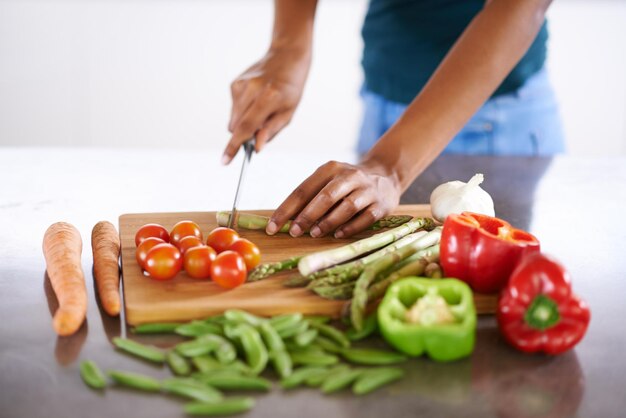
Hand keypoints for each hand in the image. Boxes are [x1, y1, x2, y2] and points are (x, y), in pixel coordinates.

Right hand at [223, 47, 310, 163]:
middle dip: (243, 135)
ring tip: (261, 109)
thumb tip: (257, 148)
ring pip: (233, 119)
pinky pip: (234, 108)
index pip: (246, 127)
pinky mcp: (234, 83)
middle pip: (236, 126)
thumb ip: (271, 131)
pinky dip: (243, 110)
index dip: (234, 146)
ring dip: (244, 122)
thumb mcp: (288, 113)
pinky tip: (255, 100)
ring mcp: (241, 85)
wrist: (286, 57)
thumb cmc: (291, 89)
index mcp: (269, 98)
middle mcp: (251, 90)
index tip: (224, 161)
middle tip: (260, 130)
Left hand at [267, 160, 401, 237]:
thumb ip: (309, 199)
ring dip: (329, 222)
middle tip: (294, 232)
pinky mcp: (381, 204)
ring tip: (315, 234)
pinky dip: (350, 227)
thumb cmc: (346, 185)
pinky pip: (365, 217)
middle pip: (326, 196)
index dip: (286, 209)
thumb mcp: (328, 183)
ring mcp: (368, 190)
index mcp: (330, 169)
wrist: (386, 176)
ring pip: (347, 206)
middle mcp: (350, 176)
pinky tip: (338, 235)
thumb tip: (285, 221)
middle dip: (307, 215)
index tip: (272, 227)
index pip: (303, 190)